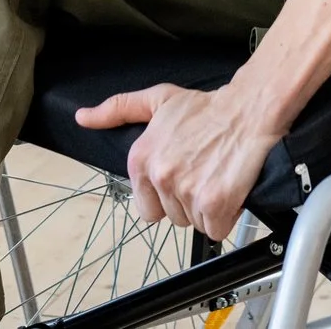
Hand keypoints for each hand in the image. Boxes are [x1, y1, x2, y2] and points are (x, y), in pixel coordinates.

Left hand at [76, 83, 278, 240]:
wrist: (247, 111)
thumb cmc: (206, 109)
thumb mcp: (157, 100)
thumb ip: (117, 110)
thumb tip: (83, 117)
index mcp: (141, 158)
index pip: (146, 207)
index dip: (166, 196)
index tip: (181, 177)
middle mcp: (160, 176)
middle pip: (172, 217)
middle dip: (187, 203)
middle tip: (202, 174)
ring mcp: (186, 191)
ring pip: (194, 223)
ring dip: (207, 209)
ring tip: (216, 177)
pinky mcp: (213, 203)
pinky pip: (215, 230)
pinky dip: (225, 217)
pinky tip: (228, 190)